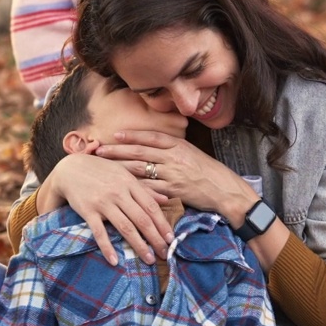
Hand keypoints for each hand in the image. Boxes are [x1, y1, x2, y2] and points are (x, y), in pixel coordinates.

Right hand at [44, 153, 171, 264]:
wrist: (70, 169)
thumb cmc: (101, 171)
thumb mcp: (124, 174)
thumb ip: (144, 189)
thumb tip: (166, 200)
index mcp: (130, 183)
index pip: (151, 207)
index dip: (163, 224)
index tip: (171, 239)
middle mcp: (119, 193)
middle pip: (142, 219)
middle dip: (155, 239)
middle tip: (165, 254)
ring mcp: (103, 202)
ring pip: (125, 227)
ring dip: (139, 246)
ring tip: (148, 259)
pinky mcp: (88, 211)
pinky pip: (99, 232)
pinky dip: (107, 248)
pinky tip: (115, 261)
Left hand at [96, 130, 255, 225]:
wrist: (225, 190)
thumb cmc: (209, 172)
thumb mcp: (193, 154)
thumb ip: (174, 150)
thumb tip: (155, 147)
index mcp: (179, 145)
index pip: (151, 137)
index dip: (132, 135)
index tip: (115, 135)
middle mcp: (174, 157)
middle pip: (140, 151)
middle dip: (118, 151)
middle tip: (99, 150)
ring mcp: (173, 173)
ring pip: (140, 169)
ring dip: (120, 168)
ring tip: (104, 168)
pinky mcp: (173, 190)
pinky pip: (149, 188)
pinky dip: (134, 187)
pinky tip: (120, 188)